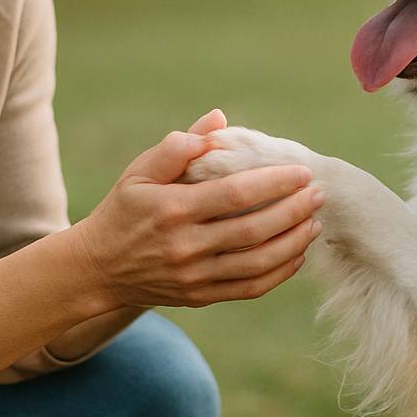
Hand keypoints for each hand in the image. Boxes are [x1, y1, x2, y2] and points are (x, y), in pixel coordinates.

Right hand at [69, 110, 325, 308]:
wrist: (98, 268)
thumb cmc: (124, 210)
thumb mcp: (139, 172)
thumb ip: (178, 147)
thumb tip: (217, 120)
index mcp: (172, 209)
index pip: (235, 195)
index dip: (274, 183)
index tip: (301, 172)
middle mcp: (185, 246)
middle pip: (253, 230)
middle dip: (293, 211)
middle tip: (318, 194)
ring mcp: (194, 276)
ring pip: (257, 263)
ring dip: (293, 242)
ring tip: (315, 222)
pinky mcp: (201, 296)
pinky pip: (249, 288)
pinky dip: (279, 273)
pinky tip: (297, 254)